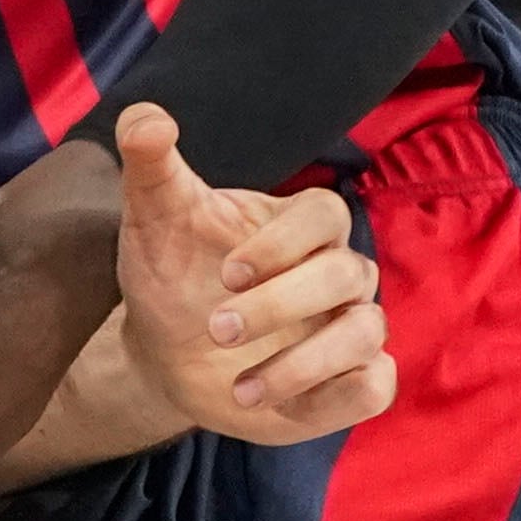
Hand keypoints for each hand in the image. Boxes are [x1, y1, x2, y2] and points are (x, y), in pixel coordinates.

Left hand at [112, 104, 392, 444]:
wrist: (162, 348)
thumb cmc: (170, 271)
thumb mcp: (152, 217)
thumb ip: (149, 163)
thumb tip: (146, 117)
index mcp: (297, 226)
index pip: (325, 214)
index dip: (284, 242)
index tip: (225, 272)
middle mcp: (334, 275)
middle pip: (350, 275)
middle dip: (282, 304)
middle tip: (214, 328)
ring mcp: (345, 329)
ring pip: (368, 334)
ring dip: (304, 363)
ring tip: (240, 388)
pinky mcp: (346, 383)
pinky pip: (375, 387)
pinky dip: (336, 395)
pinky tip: (274, 403)